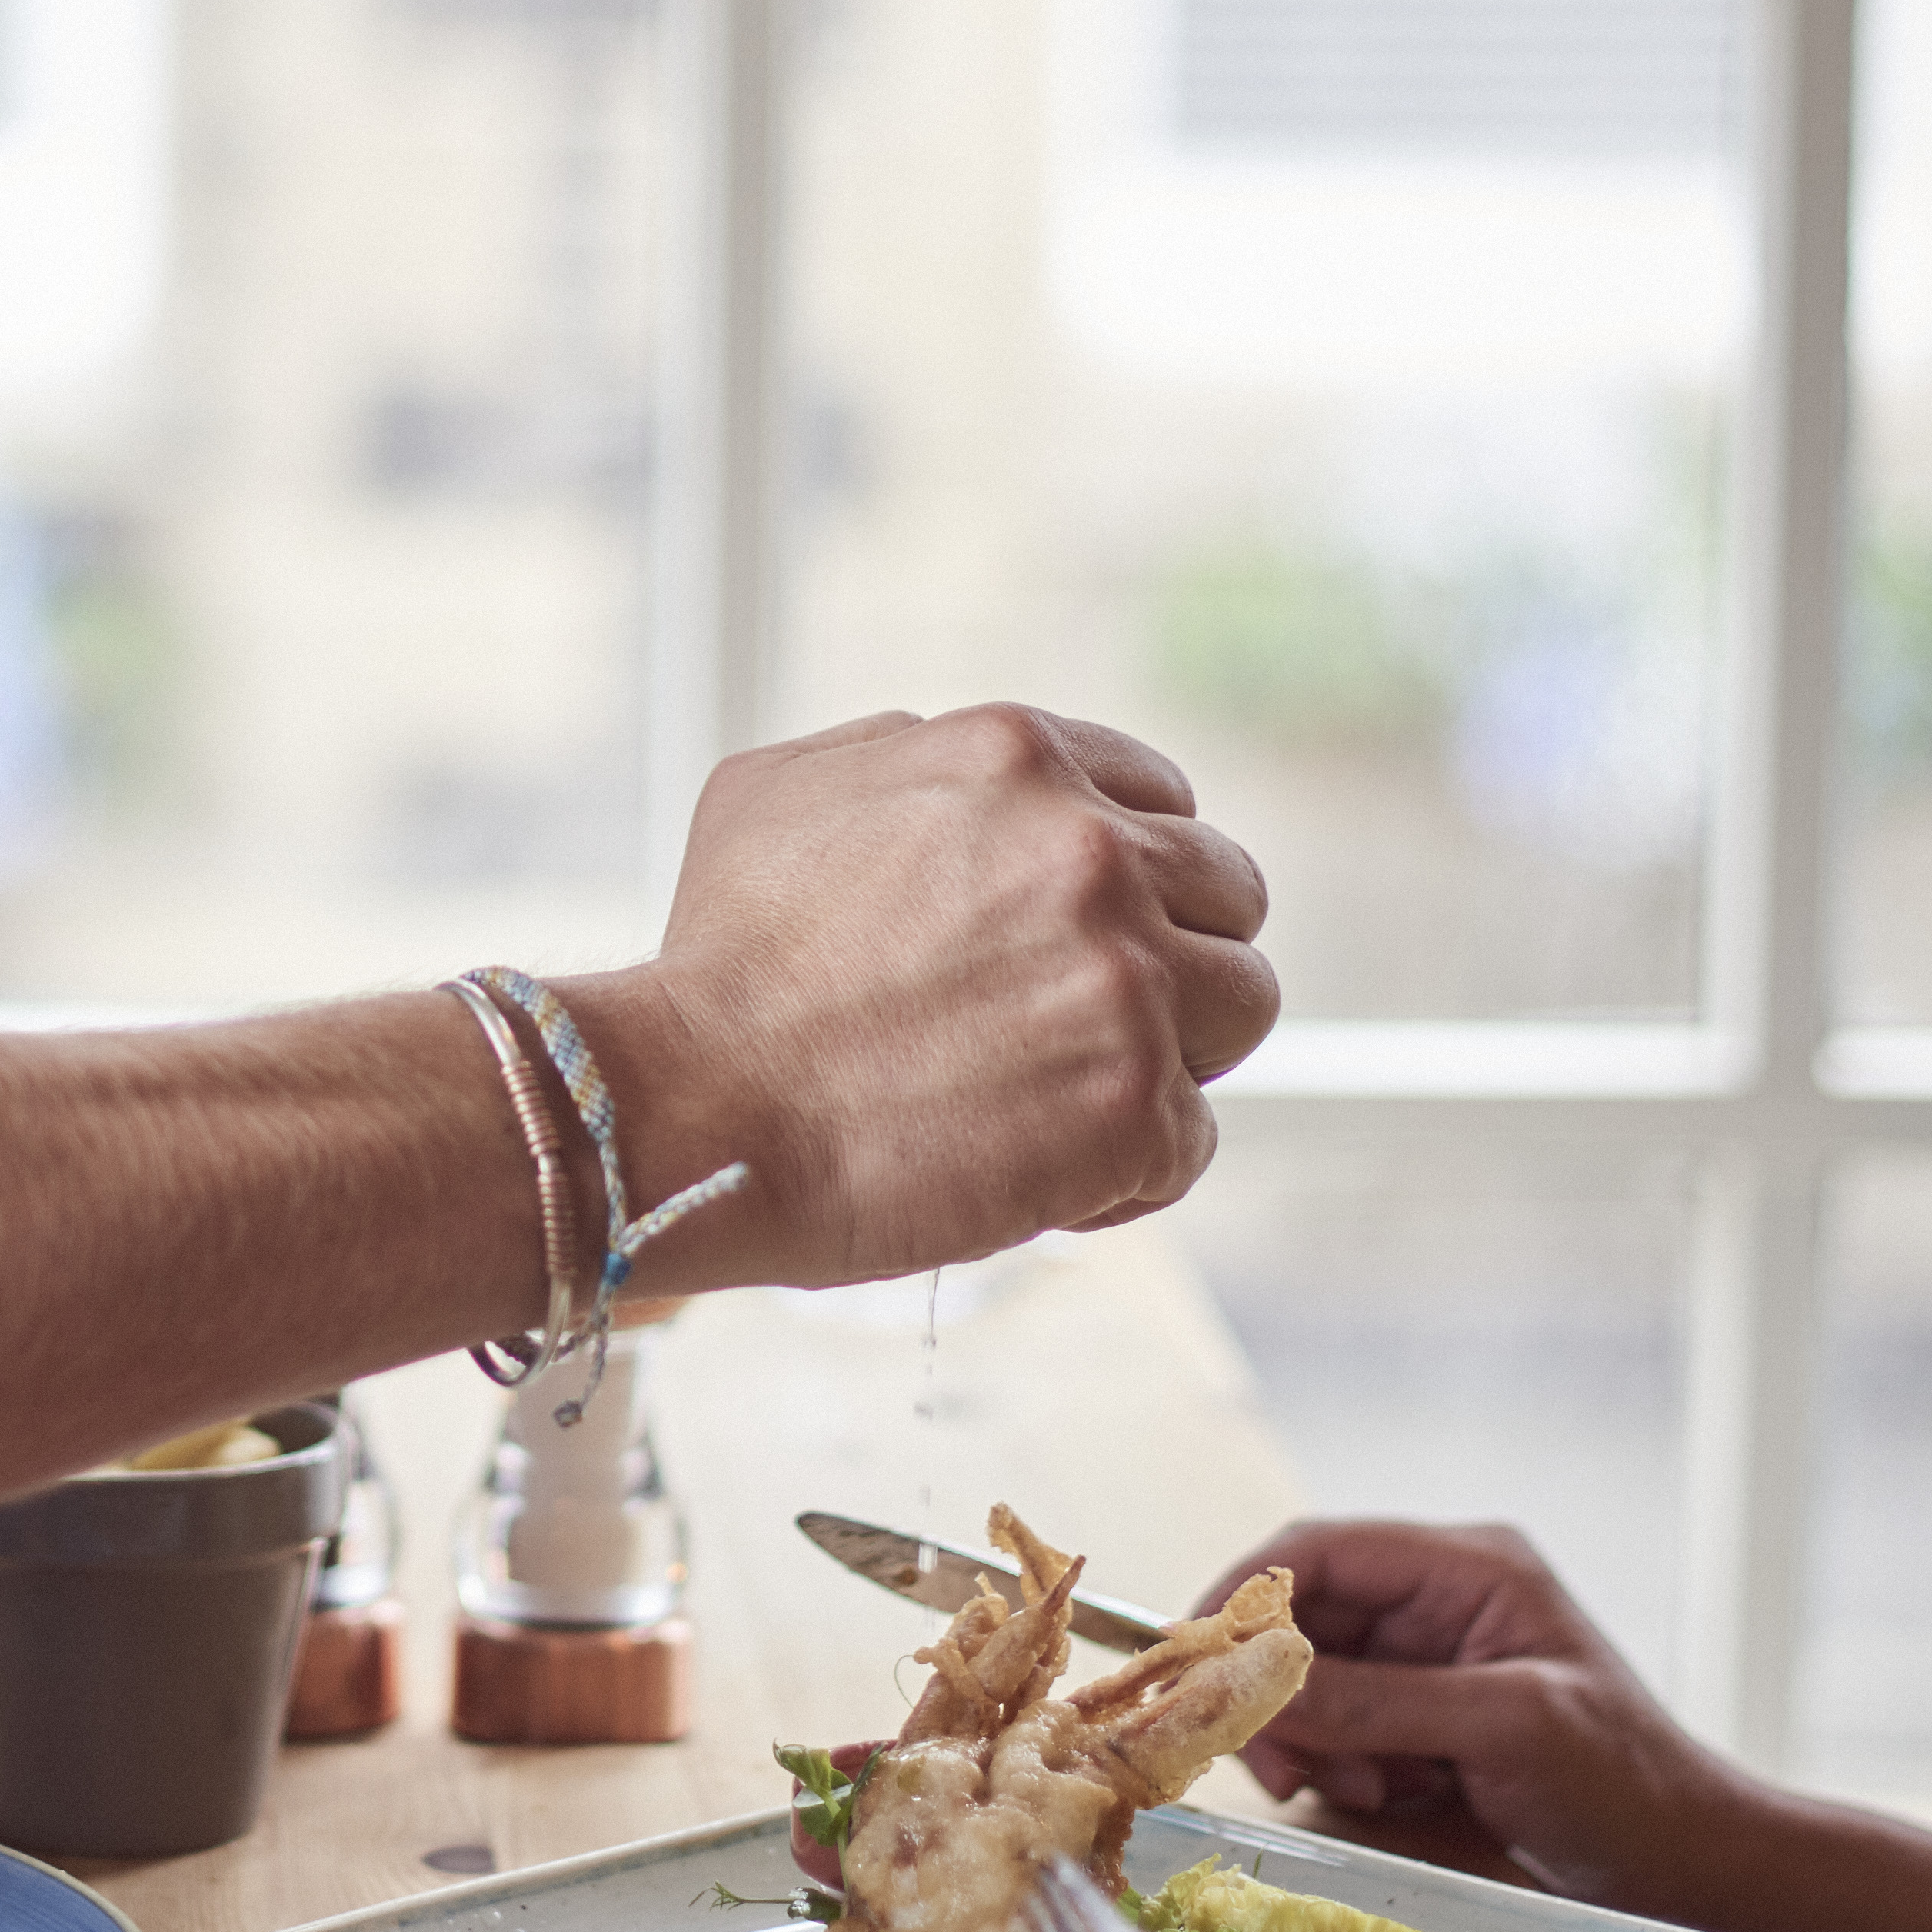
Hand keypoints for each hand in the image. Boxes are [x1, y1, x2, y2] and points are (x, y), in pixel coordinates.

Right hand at [604, 704, 1274, 1288]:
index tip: (1078, 934)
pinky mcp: (1136, 1108)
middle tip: (1077, 1021)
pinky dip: (1125, 1170)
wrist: (690, 1106)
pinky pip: (1191, 1140)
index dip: (1130, 874)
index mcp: (1020, 759)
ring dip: (1174, 1055)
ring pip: (1241, 1008)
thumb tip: (963, 778)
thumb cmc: (715, 962)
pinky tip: (1035, 1177)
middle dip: (1168, 956)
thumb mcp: (779, 790)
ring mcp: (1126, 981)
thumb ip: (898, 754)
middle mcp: (1094, 853)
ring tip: (1067, 1097)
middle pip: (1229, 895)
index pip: (1165, 798)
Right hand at [1203, 1518, 1753, 1909]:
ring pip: (1312, 1685)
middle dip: (1282, 1694)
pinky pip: (1342, 1732)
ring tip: (1378, 1792)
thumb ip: (1379, 1701)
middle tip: (1287, 1767)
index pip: (1319, 1551)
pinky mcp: (1426, 1723)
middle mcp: (1440, 1602)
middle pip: (1303, 1621)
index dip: (1246, 1598)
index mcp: (1467, 1567)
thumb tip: (1255, 1685)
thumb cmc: (1624, 1786)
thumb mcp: (1504, 1728)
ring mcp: (1431, 1663)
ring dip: (1319, 1743)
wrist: (1690, 1869)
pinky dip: (1346, 1770)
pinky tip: (1399, 1800)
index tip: (1198, 1664)